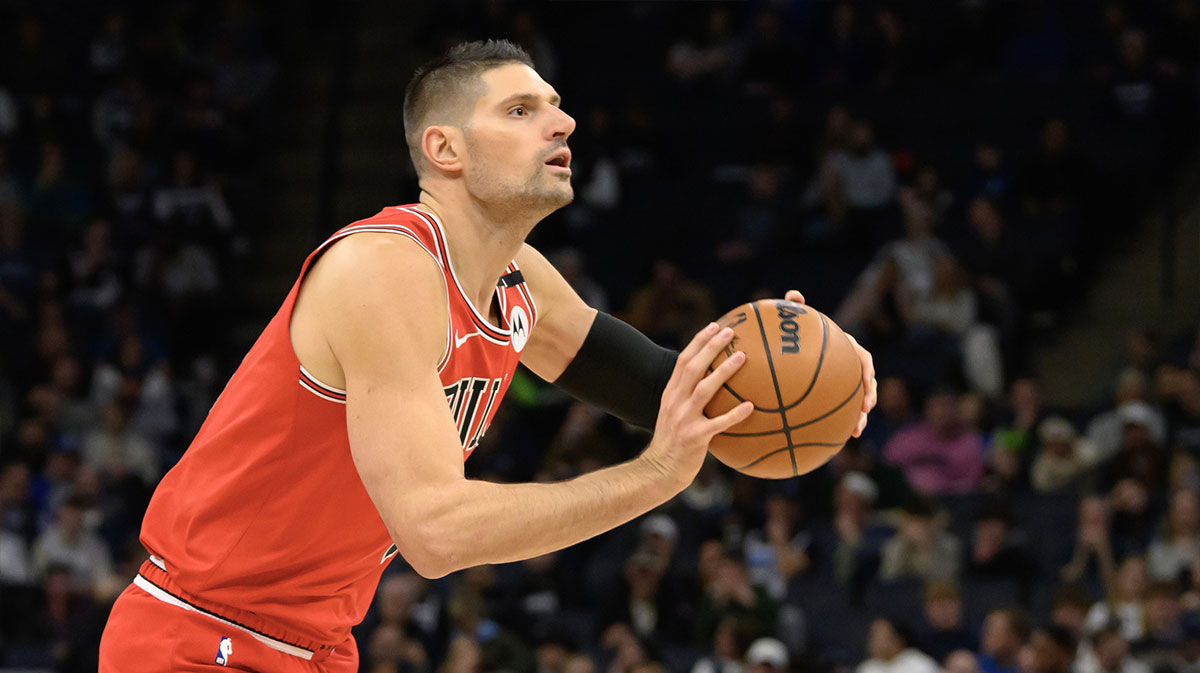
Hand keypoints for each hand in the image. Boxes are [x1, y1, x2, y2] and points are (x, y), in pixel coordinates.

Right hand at [642, 323, 752, 491]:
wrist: (660, 470)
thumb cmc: (674, 442)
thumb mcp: (674, 414)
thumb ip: (688, 398)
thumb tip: (715, 383)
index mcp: (671, 394)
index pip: (683, 361)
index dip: (699, 341)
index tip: (715, 326)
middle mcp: (675, 402)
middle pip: (692, 367)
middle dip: (711, 346)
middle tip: (730, 332)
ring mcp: (684, 419)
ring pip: (704, 389)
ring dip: (723, 371)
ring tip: (742, 357)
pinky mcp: (695, 437)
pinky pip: (718, 424)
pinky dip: (734, 414)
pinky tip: (751, 407)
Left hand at [785, 289, 876, 436]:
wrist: (793, 359)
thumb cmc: (796, 336)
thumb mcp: (797, 323)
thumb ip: (796, 309)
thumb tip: (793, 295)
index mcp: (845, 350)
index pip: (862, 357)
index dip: (867, 368)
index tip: (866, 378)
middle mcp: (848, 368)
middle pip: (867, 383)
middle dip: (869, 396)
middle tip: (866, 407)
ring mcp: (843, 385)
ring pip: (858, 402)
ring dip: (860, 416)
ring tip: (856, 430)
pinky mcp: (834, 399)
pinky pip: (842, 413)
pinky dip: (842, 425)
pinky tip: (835, 440)